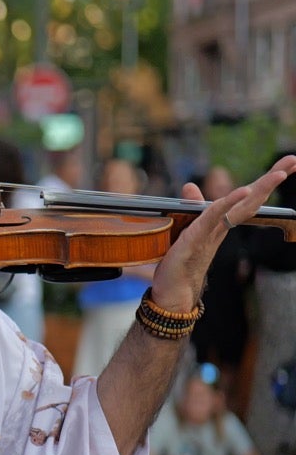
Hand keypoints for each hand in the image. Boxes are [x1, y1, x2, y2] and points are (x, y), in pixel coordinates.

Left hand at [150, 155, 295, 311]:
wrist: (171, 295)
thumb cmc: (178, 264)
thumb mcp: (183, 229)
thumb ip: (191, 208)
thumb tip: (190, 186)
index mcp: (219, 223)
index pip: (244, 199)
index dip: (264, 182)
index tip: (287, 165)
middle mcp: (220, 228)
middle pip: (250, 200)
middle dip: (271, 179)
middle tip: (293, 160)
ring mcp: (210, 234)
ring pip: (239, 208)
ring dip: (260, 188)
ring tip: (280, 173)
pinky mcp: (193, 241)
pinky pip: (212, 218)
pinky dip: (228, 203)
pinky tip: (244, 191)